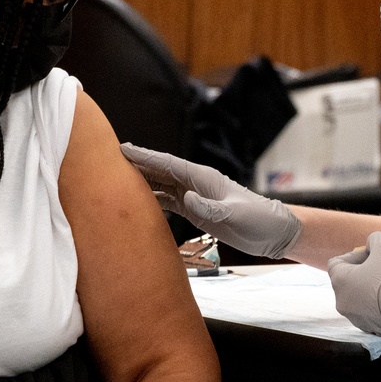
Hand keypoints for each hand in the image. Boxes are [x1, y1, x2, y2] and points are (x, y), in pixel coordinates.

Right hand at [120, 143, 301, 258]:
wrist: (273, 232)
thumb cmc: (259, 220)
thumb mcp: (235, 214)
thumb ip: (210, 208)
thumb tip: (186, 199)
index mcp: (203, 177)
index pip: (168, 164)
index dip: (145, 156)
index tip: (122, 149)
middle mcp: (195, 183)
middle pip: (160, 170)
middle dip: (135, 164)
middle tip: (106, 158)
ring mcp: (195, 195)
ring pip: (161, 184)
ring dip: (140, 181)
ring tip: (113, 178)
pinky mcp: (196, 210)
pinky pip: (167, 200)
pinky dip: (151, 198)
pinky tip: (135, 200)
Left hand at [327, 232, 380, 337]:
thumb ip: (374, 239)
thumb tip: (373, 243)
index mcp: (339, 281)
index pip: (337, 262)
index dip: (355, 254)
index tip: (373, 254)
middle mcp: (342, 302)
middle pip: (348, 279)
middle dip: (365, 270)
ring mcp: (355, 318)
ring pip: (360, 296)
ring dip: (372, 287)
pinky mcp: (370, 329)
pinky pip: (371, 310)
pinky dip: (379, 302)